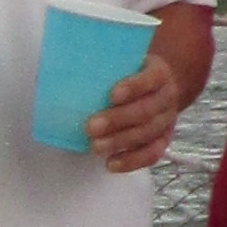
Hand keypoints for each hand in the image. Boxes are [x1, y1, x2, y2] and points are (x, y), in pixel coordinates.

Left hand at [84, 54, 187, 174]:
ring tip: (95, 146)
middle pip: (146, 110)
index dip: (133, 87)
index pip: (150, 79)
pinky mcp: (163, 140)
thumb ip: (102, 66)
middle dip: (118, 120)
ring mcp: (166, 120)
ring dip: (120, 142)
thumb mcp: (125, 62)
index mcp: (159, 73)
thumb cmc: (132, 74)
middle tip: (91, 127)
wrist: (160, 88)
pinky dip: (132, 161)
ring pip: (147, 134)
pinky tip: (111, 164)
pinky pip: (151, 154)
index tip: (112, 95)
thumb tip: (59, 72)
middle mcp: (166, 97)